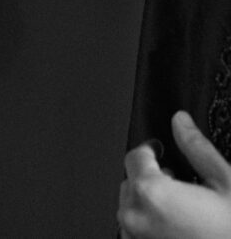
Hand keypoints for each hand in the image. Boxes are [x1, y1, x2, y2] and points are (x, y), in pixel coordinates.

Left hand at [118, 111, 230, 237]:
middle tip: (179, 181)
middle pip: (130, 182)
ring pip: (131, 209)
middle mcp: (136, 217)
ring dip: (150, 202)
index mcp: (151, 193)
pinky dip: (151, 224)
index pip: (134, 157)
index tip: (160, 149)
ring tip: (184, 208)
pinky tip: (180, 227)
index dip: (150, 149)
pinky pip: (136, 232)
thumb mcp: (226, 182)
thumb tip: (181, 122)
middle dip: (151, 177)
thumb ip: (197, 148)